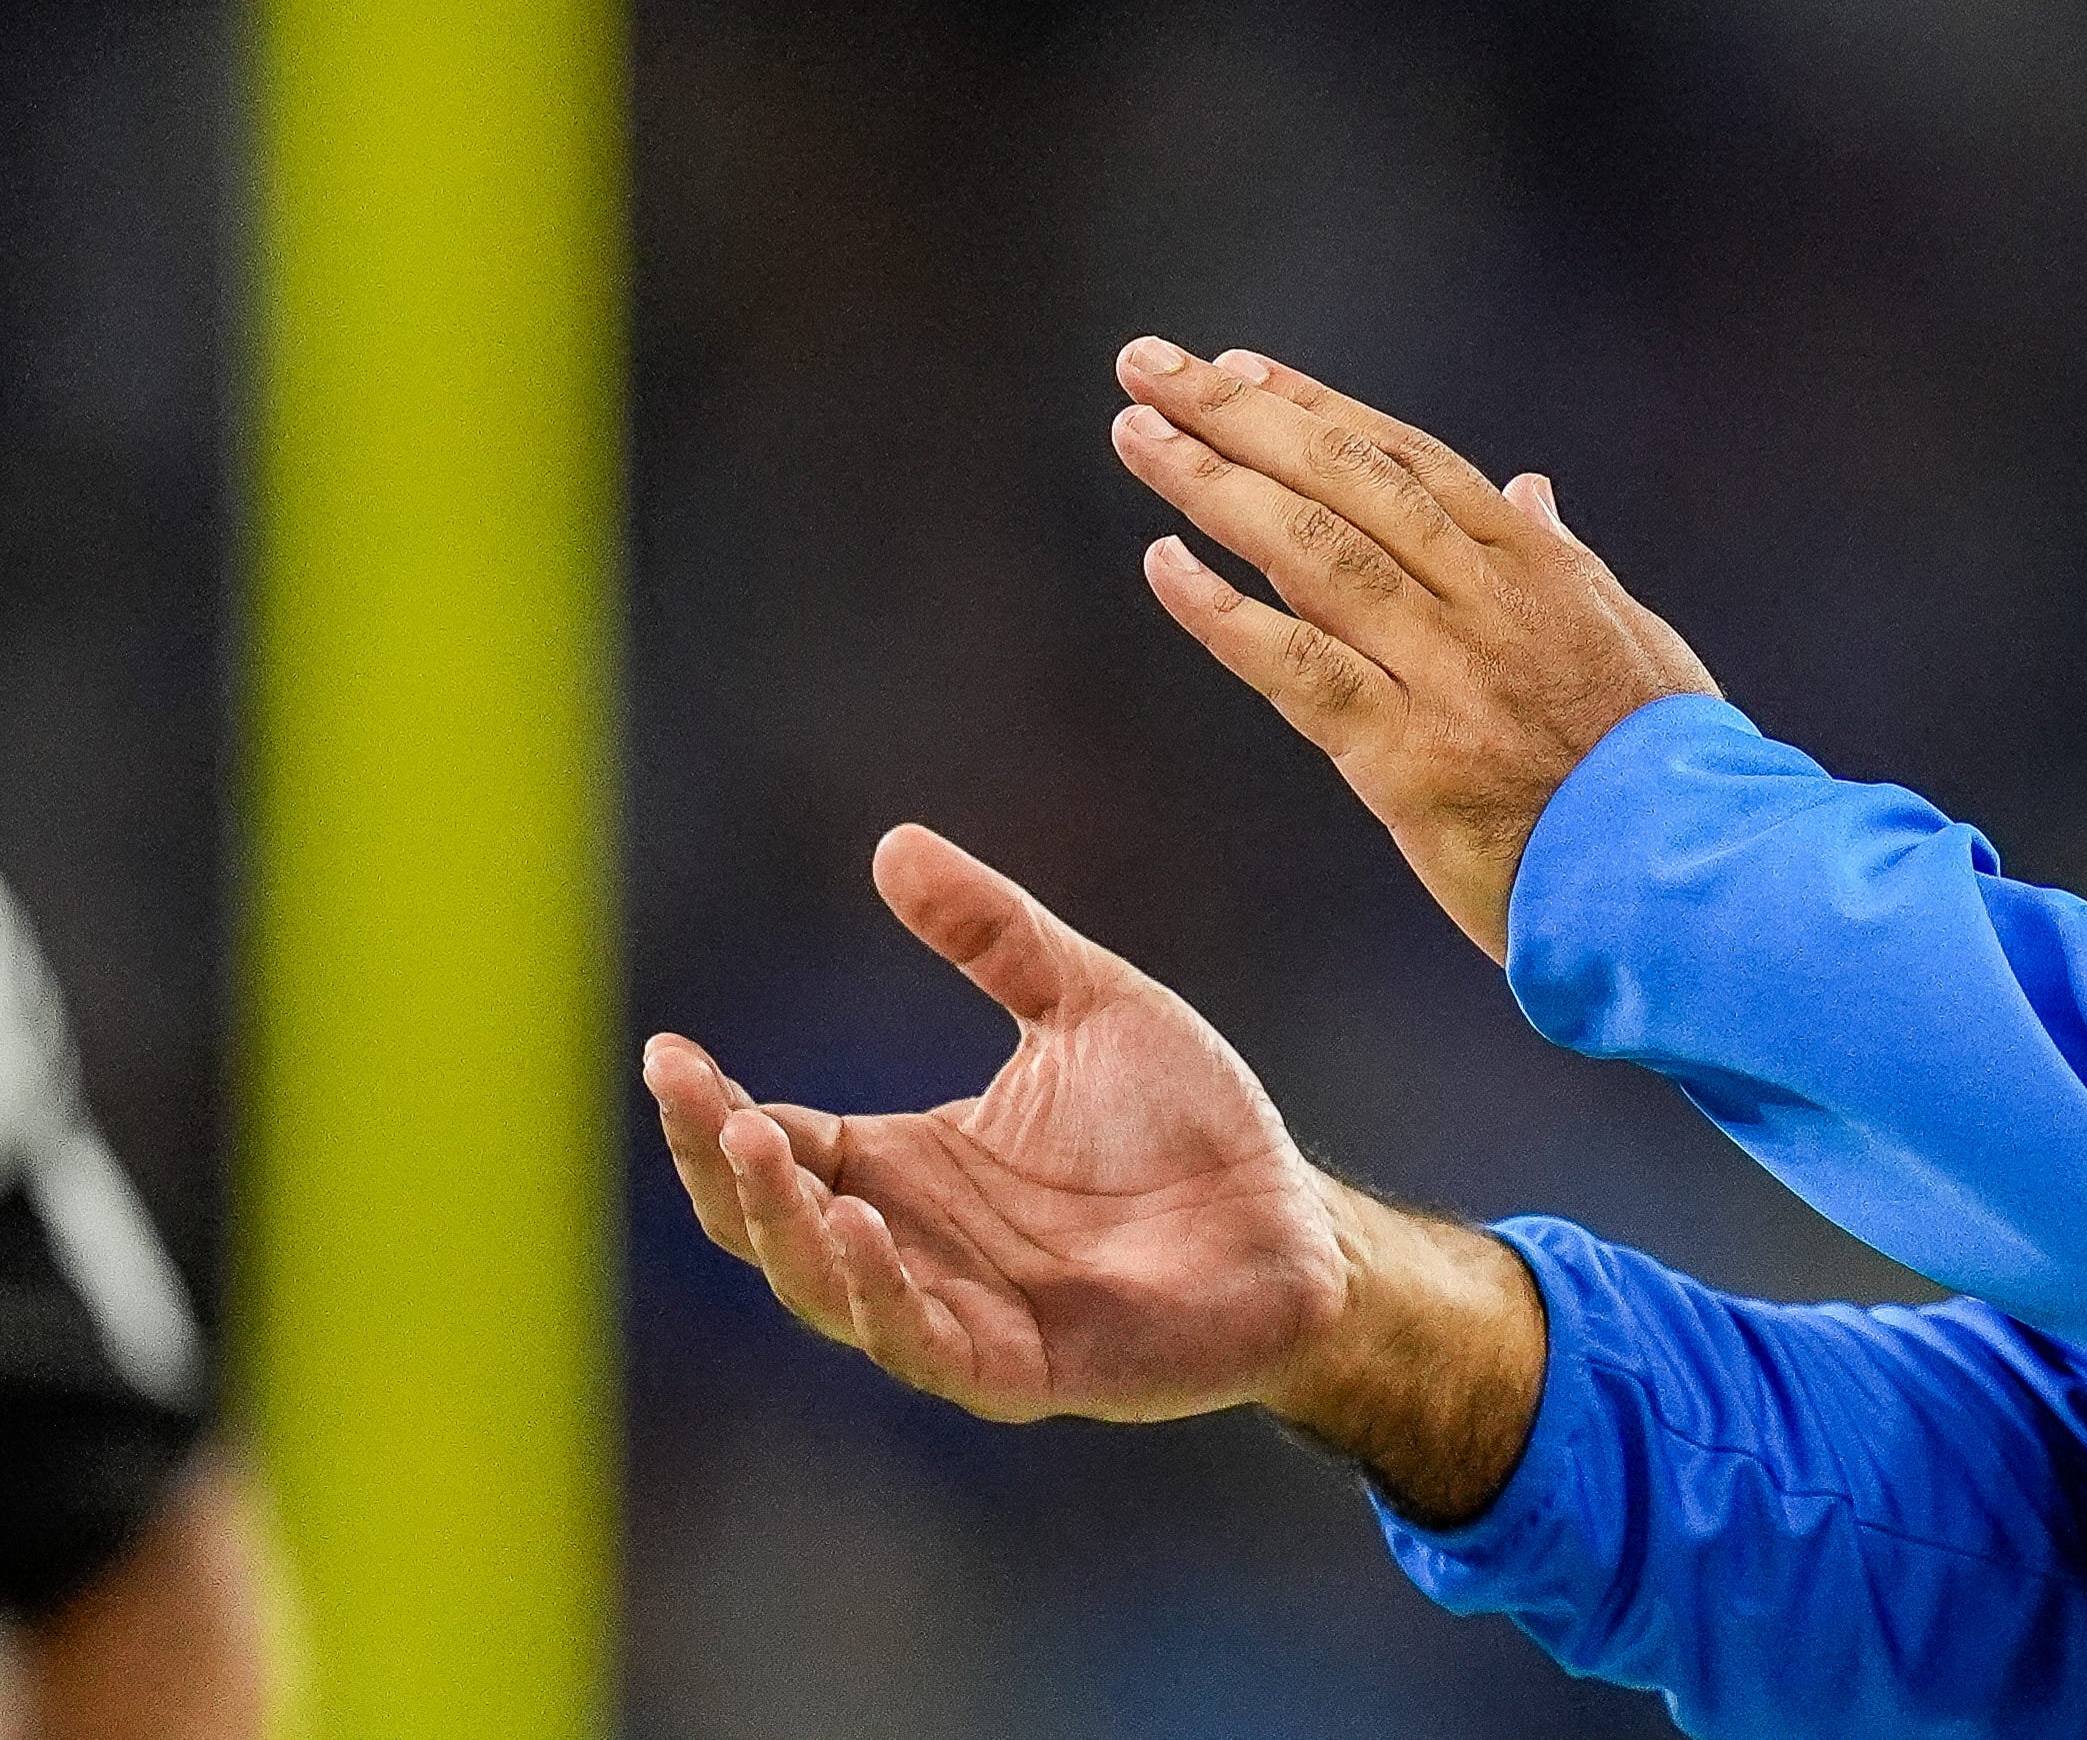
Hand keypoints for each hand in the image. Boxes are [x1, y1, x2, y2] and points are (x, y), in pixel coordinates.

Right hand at [648, 828, 1547, 1517]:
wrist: (1293, 1220)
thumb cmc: (1190, 1126)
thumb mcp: (1088, 1005)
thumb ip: (995, 936)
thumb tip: (895, 842)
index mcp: (907, 1168)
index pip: (777, 1143)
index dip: (711, 1107)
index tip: (668, 1052)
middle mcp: (913, 1246)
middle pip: (773, 1223)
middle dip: (724, 1167)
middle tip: (696, 1100)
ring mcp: (958, 1313)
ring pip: (829, 1289)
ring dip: (788, 1225)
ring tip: (763, 1147)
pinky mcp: (1020, 1368)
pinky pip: (925, 1343)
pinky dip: (882, 1294)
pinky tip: (861, 1230)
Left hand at [1106, 340, 1715, 958]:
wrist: (1688, 875)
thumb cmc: (1668, 764)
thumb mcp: (1636, 636)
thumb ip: (1568, 556)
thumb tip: (1529, 485)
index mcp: (1539, 565)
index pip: (1406, 458)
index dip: (1314, 405)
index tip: (1237, 365)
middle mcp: (1486, 602)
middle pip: (1343, 480)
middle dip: (1238, 413)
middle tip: (1149, 366)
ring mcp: (1446, 677)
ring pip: (1312, 553)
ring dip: (1212, 486)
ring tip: (1136, 436)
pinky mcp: (1409, 762)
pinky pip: (1298, 672)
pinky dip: (1223, 615)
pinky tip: (1163, 565)